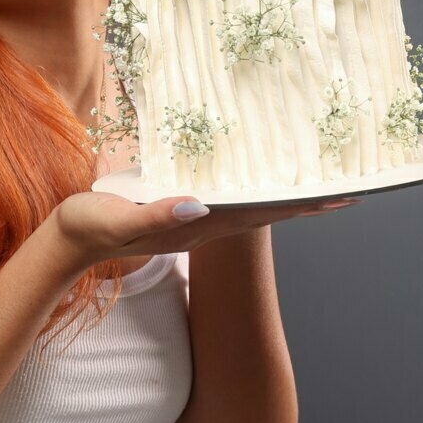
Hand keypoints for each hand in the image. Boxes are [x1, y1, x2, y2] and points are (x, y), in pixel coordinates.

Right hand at [53, 187, 360, 268]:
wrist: (70, 243)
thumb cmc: (90, 228)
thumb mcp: (119, 220)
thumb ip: (157, 215)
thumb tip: (201, 205)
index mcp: (197, 224)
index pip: (261, 213)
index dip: (300, 204)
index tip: (341, 196)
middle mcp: (205, 224)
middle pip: (268, 211)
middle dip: (308, 201)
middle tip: (352, 188)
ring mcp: (196, 220)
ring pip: (254, 206)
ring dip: (288, 196)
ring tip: (322, 184)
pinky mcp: (183, 211)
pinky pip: (232, 199)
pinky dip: (258, 190)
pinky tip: (265, 179)